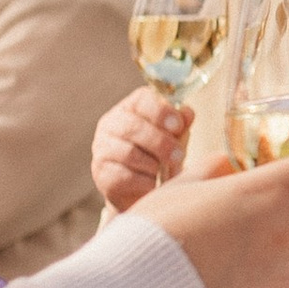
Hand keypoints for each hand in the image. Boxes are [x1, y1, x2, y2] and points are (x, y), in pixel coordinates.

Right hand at [91, 84, 191, 212]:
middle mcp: (112, 124)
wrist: (140, 188)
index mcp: (131, 107)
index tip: (178, 126)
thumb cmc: (159, 154)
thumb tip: (187, 113)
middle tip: (179, 155)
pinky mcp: (101, 173)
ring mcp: (103, 148)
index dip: (162, 112)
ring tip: (167, 172)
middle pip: (133, 126)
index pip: (143, 99)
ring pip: (129, 153)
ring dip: (154, 164)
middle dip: (161, 142)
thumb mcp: (174, 137)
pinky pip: (124, 176)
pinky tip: (154, 184)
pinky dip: (144, 181)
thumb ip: (181, 124)